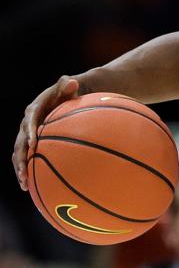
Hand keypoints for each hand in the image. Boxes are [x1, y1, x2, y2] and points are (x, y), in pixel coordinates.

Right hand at [12, 76, 79, 190]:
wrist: (62, 99)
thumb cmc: (67, 95)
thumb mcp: (67, 89)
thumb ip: (67, 86)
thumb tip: (71, 80)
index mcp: (33, 112)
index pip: (29, 123)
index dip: (29, 133)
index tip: (33, 144)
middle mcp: (26, 125)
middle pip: (19, 144)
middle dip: (20, 159)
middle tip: (24, 173)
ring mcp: (27, 136)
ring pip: (19, 155)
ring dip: (20, 170)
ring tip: (25, 186)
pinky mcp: (31, 145)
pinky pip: (27, 159)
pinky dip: (29, 172)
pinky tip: (33, 188)